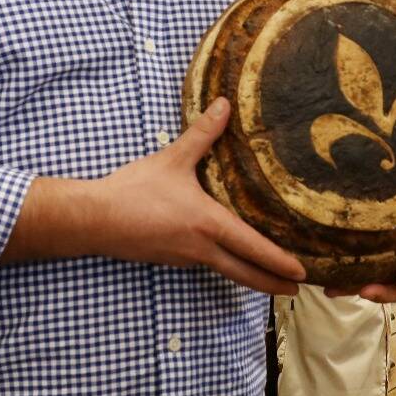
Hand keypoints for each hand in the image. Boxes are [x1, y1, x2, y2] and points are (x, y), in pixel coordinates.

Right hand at [91, 98, 305, 295]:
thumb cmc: (134, 191)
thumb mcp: (173, 159)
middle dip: (271, 283)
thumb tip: (224, 104)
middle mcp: (201, 248)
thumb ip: (202, 134)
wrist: (95, 219)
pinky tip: (222, 253)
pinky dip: (222, 263)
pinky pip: (203, 263)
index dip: (280, 263)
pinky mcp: (168, 259)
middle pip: (244, 273)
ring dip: (248, 275)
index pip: (254, 249)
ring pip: (224, 269)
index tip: (301, 274)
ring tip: (267, 273)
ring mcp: (184, 258)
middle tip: (295, 290)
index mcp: (209, 225)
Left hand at [326, 202, 395, 303]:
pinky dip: (336, 277)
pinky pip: (346, 273)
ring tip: (335, 289)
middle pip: (395, 290)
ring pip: (367, 284)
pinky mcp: (356, 259)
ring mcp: (378, 264)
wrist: (383, 182)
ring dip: (352, 289)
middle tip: (366, 291)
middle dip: (382, 293)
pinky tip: (323, 280)